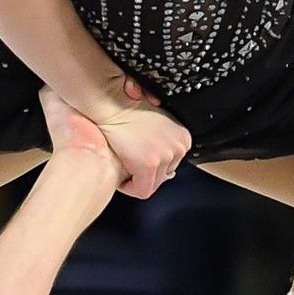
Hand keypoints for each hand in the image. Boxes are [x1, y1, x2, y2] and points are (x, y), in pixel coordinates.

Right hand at [76, 76, 189, 198]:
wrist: (110, 104)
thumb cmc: (125, 112)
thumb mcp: (154, 125)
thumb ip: (162, 144)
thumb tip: (165, 170)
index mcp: (183, 137)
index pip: (171, 167)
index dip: (150, 166)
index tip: (137, 158)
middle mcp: (179, 146)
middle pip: (162, 177)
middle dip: (143, 173)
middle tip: (129, 159)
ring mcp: (166, 155)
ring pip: (152, 184)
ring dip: (135, 178)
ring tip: (124, 162)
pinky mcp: (149, 164)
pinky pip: (142, 190)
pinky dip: (128, 187)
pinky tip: (120, 172)